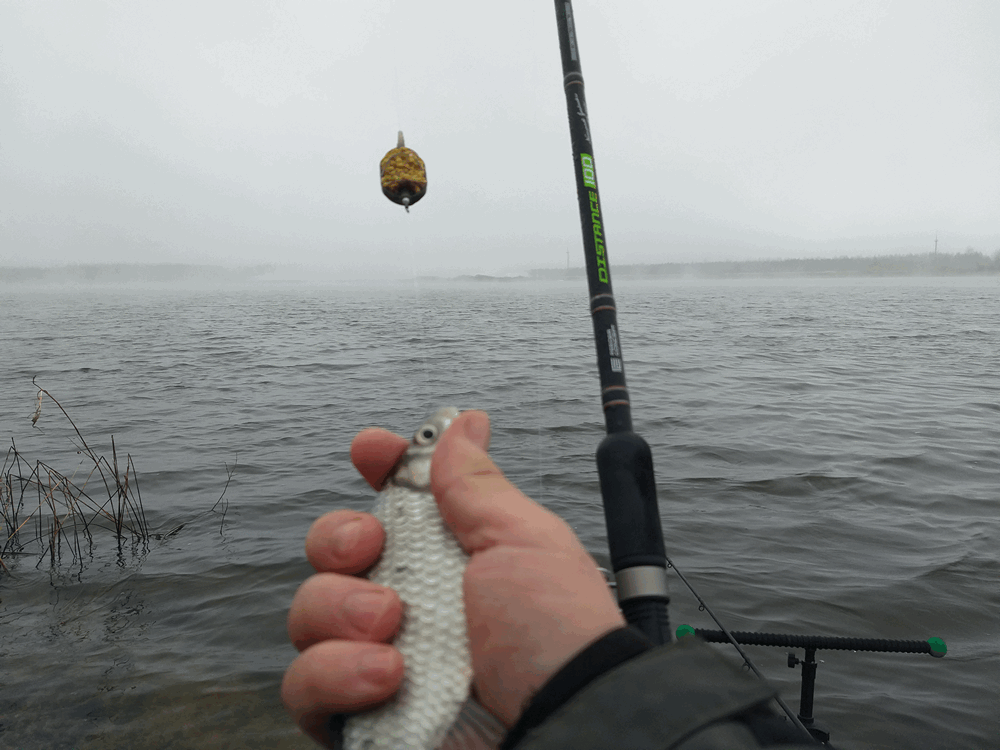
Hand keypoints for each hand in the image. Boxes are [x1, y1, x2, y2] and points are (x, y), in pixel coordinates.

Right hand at [282, 411, 624, 746]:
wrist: (564, 727)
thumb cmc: (558, 635)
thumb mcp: (523, 543)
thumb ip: (477, 485)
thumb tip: (464, 423)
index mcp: (451, 556)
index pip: (396, 501)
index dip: (379, 469)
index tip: (370, 448)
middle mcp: (410, 603)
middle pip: (333, 551)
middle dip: (339, 538)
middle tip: (373, 549)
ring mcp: (378, 658)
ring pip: (308, 612)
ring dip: (341, 612)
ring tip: (393, 629)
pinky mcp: (359, 714)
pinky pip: (304, 685)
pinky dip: (334, 676)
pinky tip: (386, 679)